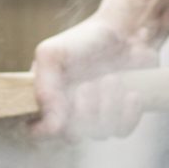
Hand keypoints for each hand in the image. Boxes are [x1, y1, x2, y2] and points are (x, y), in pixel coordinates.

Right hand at [31, 16, 157, 139]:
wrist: (124, 30)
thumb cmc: (83, 40)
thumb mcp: (51, 55)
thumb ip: (43, 88)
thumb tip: (52, 126)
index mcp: (47, 100)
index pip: (37, 131)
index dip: (45, 130)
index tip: (58, 117)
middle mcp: (69, 113)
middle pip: (71, 136)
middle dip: (84, 110)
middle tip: (88, 85)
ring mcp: (96, 116)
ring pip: (99, 134)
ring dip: (108, 106)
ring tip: (111, 79)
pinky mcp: (121, 116)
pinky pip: (122, 131)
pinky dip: (128, 114)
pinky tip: (131, 94)